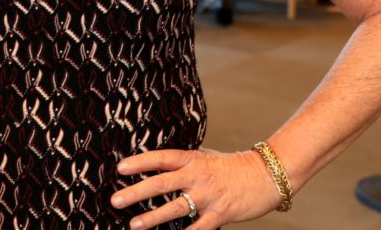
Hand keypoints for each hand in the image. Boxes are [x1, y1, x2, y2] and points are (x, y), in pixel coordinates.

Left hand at [111, 147, 282, 228]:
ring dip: (153, 217)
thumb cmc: (230, 166)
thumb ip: (183, 163)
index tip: (120, 168)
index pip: (161, 158)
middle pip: (161, 183)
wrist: (264, 176)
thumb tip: (157, 165)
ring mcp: (208, 196)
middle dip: (137, 192)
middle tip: (116, 199)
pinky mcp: (220, 214)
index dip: (140, 162)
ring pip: (175, 208)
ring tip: (134, 224)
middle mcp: (197, 176)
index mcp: (191, 159)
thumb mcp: (204, 157)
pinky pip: (198, 228)